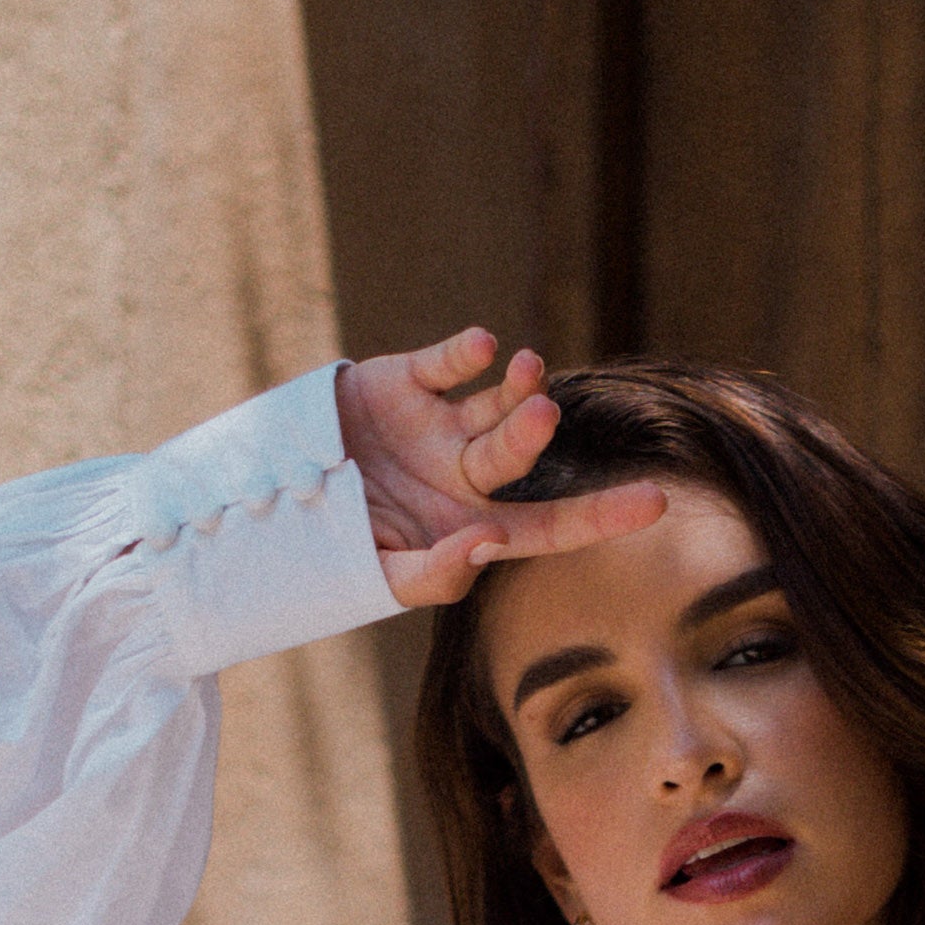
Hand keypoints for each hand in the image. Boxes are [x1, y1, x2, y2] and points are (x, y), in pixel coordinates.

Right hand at [337, 325, 664, 609]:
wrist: (265, 504)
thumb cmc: (330, 553)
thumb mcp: (379, 578)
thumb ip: (436, 574)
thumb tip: (490, 545)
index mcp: (471, 526)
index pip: (550, 525)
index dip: (603, 515)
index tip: (658, 501)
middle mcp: (464, 476)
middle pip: (516, 456)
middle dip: (530, 434)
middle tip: (540, 415)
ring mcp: (438, 427)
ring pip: (491, 406)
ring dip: (515, 389)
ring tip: (528, 370)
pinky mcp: (405, 383)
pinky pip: (447, 363)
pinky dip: (468, 353)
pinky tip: (484, 346)